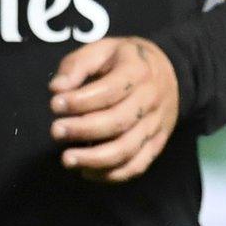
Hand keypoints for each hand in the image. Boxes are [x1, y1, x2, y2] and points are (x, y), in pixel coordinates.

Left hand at [48, 36, 179, 182]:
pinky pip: (137, 166)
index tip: (55, 104)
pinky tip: (87, 172)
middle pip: (118, 122)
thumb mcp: (102, 50)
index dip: (80, 101)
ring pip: (127, 149)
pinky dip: (111, 175)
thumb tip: (57, 89)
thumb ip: (77, 66)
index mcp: (138, 71)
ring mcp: (156, 124)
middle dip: (82, 129)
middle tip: (55, 131)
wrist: (171, 72)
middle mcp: (151, 99)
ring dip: (94, 159)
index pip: (109, 91)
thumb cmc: (126, 60)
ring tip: (67, 159)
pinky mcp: (157, 144)